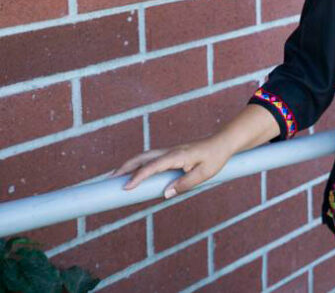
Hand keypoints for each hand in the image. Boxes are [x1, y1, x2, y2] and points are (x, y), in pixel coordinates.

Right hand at [107, 137, 231, 198]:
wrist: (222, 143)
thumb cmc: (215, 158)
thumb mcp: (204, 174)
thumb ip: (185, 184)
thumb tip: (165, 194)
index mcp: (177, 156)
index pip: (153, 167)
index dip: (138, 177)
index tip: (126, 188)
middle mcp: (169, 152)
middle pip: (142, 158)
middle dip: (125, 168)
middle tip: (109, 181)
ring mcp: (169, 152)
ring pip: (144, 157)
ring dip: (129, 165)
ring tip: (115, 178)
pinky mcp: (170, 154)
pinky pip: (150, 159)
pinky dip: (138, 165)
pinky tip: (132, 173)